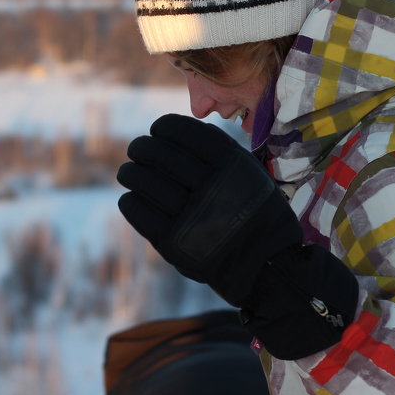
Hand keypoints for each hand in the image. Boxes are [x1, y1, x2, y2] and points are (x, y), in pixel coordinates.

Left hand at [117, 114, 360, 359]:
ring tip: (128, 172)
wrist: (266, 267)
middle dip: (142, 147)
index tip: (157, 129)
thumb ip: (220, 152)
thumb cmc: (255, 214)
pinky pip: (140, 213)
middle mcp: (212, 188)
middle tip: (136, 148)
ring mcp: (192, 217)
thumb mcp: (250, 174)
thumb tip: (175, 132)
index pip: (186, 133)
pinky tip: (131, 197)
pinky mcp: (175, 243)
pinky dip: (130, 202)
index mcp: (232, 166)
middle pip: (161, 155)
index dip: (165, 127)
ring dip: (130, 173)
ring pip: (145, 182)